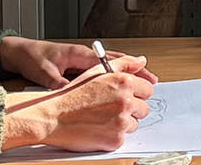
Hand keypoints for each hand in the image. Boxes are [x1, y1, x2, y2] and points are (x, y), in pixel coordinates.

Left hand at [0, 37, 158, 88]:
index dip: (129, 67)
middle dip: (135, 70)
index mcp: (79, 54)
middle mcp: (84, 56)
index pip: (111, 61)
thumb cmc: (29, 57)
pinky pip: (101, 72)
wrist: (16, 52)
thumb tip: (70, 92)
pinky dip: (114, 76)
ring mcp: (81, 61)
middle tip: (153, 80)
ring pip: (111, 66)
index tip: (144, 72)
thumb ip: (58, 82)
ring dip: (127, 73)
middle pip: (117, 62)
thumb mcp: (43, 72)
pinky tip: (119, 84)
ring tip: (143, 82)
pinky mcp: (76, 68)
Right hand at [3, 56, 155, 151]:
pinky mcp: (116, 139)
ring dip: (122, 123)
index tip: (125, 96)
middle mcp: (126, 101)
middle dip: (131, 109)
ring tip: (101, 117)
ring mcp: (121, 121)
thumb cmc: (72, 95)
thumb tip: (141, 61)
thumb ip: (123, 63)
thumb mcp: (97, 71)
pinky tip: (98, 128)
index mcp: (124, 82)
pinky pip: (122, 138)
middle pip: (143, 108)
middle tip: (110, 108)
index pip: (148, 89)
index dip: (135, 93)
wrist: (53, 117)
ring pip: (134, 124)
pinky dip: (112, 135)